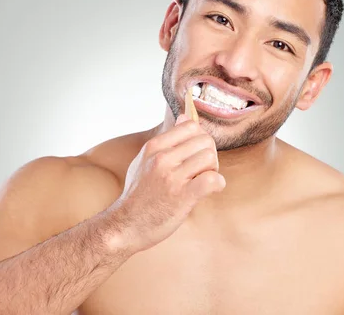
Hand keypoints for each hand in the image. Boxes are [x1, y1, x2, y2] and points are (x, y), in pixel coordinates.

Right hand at [110, 114, 225, 253]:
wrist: (125, 226)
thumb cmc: (138, 195)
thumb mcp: (144, 161)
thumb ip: (166, 141)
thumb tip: (185, 116)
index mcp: (154, 147)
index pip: (191, 126)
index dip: (200, 140)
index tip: (195, 155)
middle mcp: (162, 158)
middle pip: (204, 141)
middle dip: (209, 155)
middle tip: (202, 171)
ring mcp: (172, 177)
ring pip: (210, 158)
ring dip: (213, 170)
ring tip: (202, 182)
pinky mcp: (182, 196)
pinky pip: (212, 179)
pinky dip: (217, 184)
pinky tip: (209, 190)